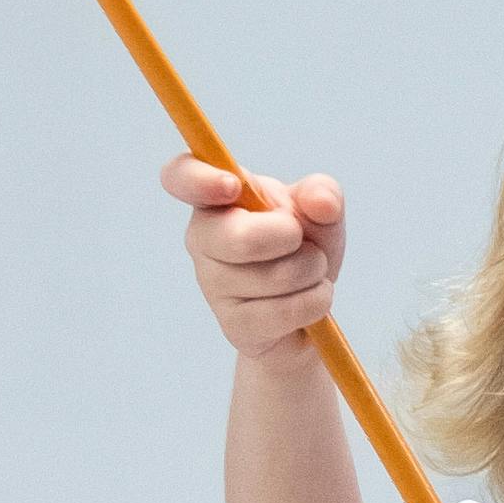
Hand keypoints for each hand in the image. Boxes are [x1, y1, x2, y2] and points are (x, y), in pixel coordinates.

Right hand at [165, 153, 348, 356]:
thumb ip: (323, 194)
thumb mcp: (320, 211)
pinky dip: (314, 302)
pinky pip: (282, 312)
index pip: (180, 177)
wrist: (311, 303)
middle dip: (290, 237)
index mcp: (217, 198)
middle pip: (239, 238)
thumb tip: (322, 202)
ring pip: (274, 277)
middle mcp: (204, 238)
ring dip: (311, 271)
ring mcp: (213, 284)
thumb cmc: (305, 245)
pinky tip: (313, 298)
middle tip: (302, 239)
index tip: (232, 187)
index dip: (198, 180)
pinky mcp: (233, 325)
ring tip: (311, 271)